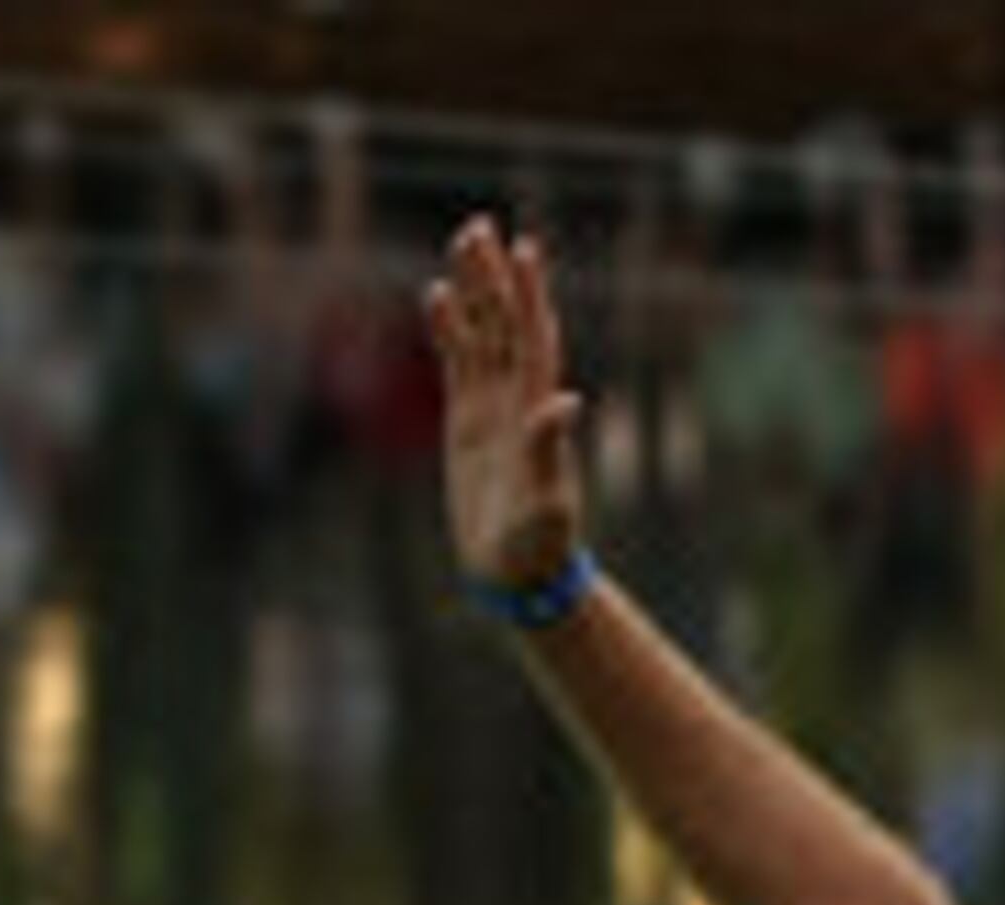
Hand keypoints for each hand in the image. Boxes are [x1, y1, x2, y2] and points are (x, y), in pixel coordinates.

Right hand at [428, 214, 588, 595]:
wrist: (518, 577)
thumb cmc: (538, 548)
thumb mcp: (546, 504)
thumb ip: (550, 452)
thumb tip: (567, 401)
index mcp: (537, 413)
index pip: (534, 340)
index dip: (529, 296)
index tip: (525, 249)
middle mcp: (517, 401)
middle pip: (506, 324)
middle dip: (495, 277)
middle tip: (480, 227)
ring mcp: (492, 408)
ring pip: (481, 335)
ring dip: (473, 291)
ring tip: (462, 243)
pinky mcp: (467, 423)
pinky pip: (456, 363)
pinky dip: (448, 329)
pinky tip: (436, 295)